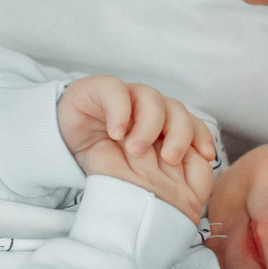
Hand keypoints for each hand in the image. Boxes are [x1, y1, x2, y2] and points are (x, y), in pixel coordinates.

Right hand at [58, 74, 217, 219]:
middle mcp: (147, 109)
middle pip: (176, 110)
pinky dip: (120, 111)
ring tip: (136, 150)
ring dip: (149, 125)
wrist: (61, 147)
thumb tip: (194, 178)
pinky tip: (116, 133)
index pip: (191, 125)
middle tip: (170, 159)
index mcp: (161, 126)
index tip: (206, 157)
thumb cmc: (103, 164)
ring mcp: (126, 98)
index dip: (201, 137)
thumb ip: (164, 175)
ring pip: (151, 97)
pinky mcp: (100, 90)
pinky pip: (116, 91)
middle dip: (180, 134)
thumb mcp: (137, 174)